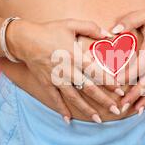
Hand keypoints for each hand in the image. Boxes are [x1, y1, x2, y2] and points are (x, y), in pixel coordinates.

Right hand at [7, 19, 121, 123]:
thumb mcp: (71, 24)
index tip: (120, 92)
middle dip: (104, 101)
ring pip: (74, 97)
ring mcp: (56, 78)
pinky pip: (55, 99)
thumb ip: (92, 28)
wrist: (24, 39)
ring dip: (87, 110)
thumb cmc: (49, 30)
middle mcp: (67, 70)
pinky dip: (61, 109)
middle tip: (116, 111)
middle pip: (89, 88)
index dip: (109, 83)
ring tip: (98, 120)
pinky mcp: (46, 83)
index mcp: (75, 55)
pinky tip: (68, 120)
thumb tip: (109, 34)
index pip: (96, 72)